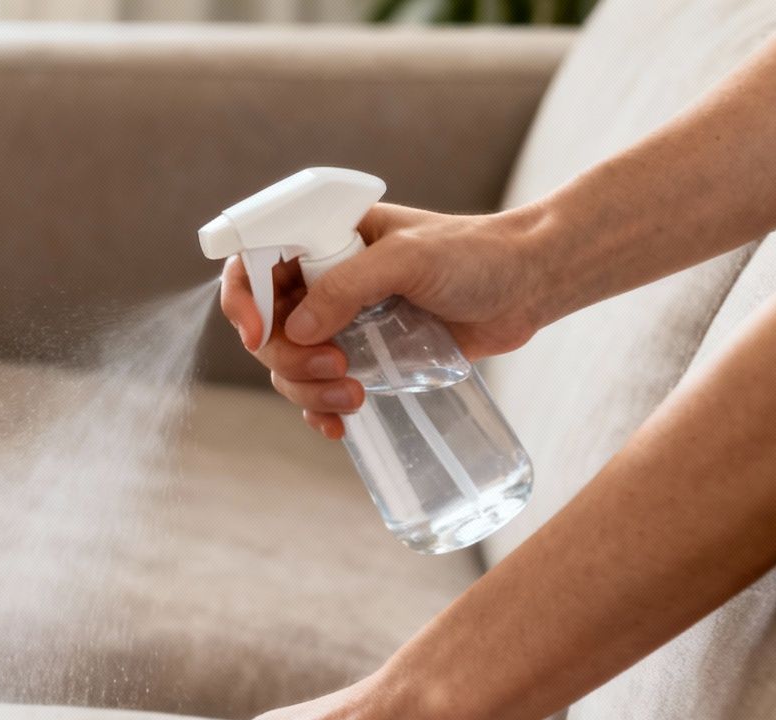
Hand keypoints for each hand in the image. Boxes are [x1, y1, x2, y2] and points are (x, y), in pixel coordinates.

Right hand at [221, 204, 555, 438]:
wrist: (531, 284)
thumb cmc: (477, 255)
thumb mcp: (409, 258)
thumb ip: (349, 285)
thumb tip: (298, 328)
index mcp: (325, 237)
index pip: (256, 261)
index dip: (244, 298)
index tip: (257, 334)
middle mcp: (325, 278)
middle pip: (269, 325)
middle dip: (289, 357)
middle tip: (333, 367)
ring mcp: (344, 320)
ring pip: (291, 364)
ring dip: (307, 389)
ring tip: (353, 396)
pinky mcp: (367, 356)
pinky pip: (320, 389)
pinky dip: (320, 410)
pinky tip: (339, 425)